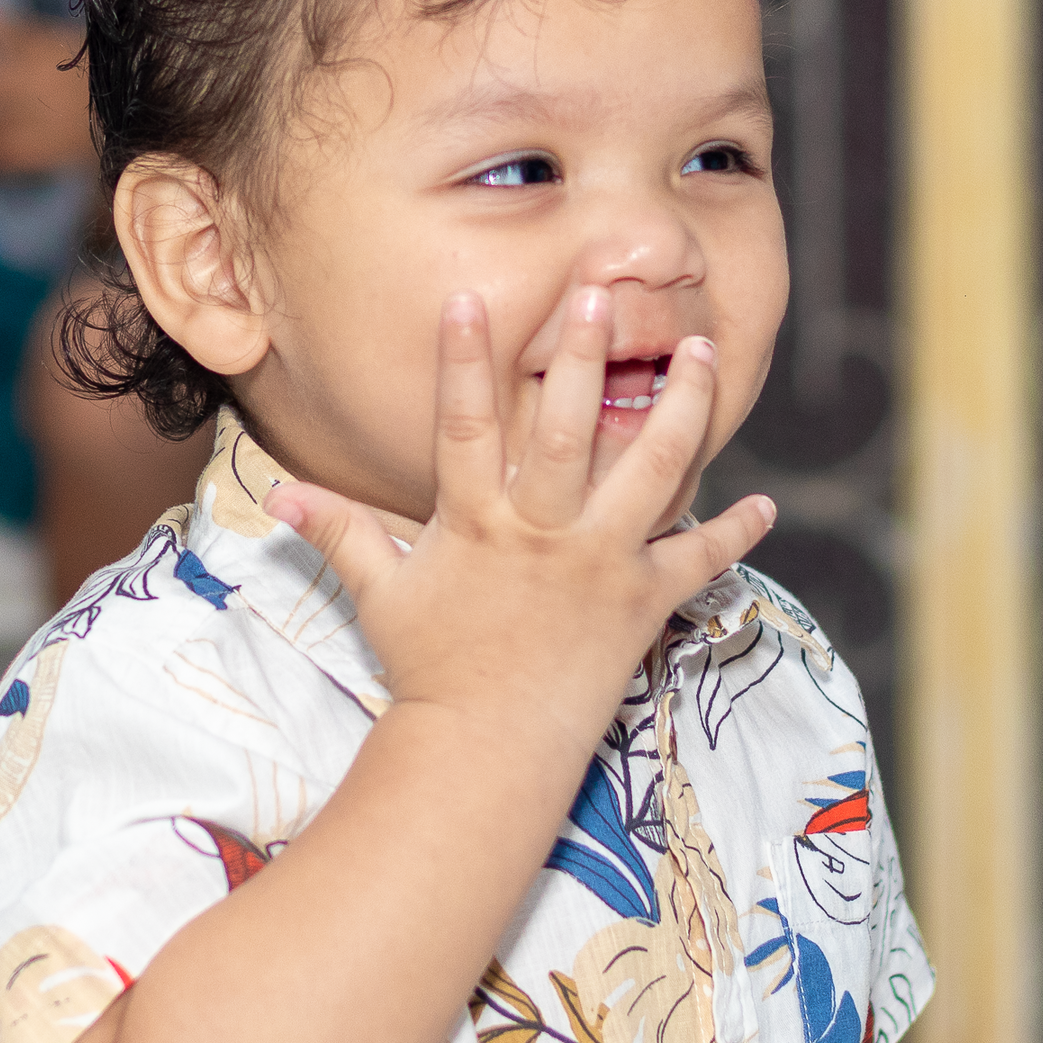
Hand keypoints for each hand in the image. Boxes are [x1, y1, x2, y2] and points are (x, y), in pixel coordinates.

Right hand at [265, 286, 774, 758]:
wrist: (487, 750)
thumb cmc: (431, 672)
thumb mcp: (381, 597)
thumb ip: (341, 534)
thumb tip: (277, 495)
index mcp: (476, 523)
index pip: (462, 425)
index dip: (462, 359)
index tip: (470, 299)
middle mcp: (542, 532)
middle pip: (564, 428)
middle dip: (583, 354)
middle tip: (603, 291)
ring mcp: (599, 564)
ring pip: (653, 471)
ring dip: (683, 409)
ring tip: (706, 355)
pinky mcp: (642, 602)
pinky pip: (698, 561)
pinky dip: (733, 535)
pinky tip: (765, 508)